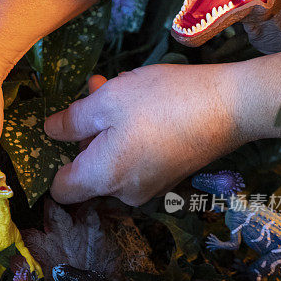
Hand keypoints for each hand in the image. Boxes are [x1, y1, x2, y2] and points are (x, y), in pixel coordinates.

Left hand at [44, 62, 243, 206]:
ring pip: (113, 160)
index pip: (61, 190)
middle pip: (88, 171)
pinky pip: (136, 159)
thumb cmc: (162, 101)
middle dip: (86, 133)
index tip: (57, 134)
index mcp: (103, 178)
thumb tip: (49, 132)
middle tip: (94, 91)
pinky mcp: (170, 176)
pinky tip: (143, 102)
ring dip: (109, 127)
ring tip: (118, 88)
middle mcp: (124, 193)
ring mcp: (150, 187)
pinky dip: (131, 135)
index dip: (52, 163)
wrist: (231, 107)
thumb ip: (72, 120)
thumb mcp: (108, 100)